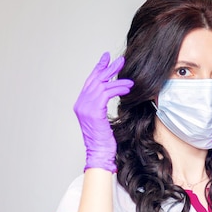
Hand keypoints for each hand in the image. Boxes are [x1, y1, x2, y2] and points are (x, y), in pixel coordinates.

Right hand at [73, 52, 133, 171]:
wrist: (99, 152)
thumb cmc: (103, 139)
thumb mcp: (101, 119)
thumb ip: (101, 105)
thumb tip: (111, 91)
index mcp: (81, 104)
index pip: (90, 81)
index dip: (98, 68)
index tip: (106, 58)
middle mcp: (81, 104)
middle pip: (95, 80)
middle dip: (108, 68)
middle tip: (119, 59)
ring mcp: (85, 107)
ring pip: (102, 86)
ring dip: (118, 80)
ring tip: (130, 79)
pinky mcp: (94, 112)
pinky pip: (107, 94)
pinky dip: (118, 89)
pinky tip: (128, 88)